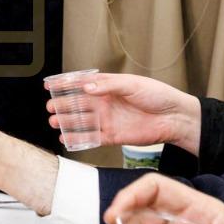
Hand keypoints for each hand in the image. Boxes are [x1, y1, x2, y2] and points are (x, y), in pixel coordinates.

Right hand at [45, 73, 200, 153]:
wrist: (174, 118)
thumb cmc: (158, 96)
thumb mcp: (132, 84)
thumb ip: (108, 85)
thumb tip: (87, 87)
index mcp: (109, 87)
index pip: (83, 84)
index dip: (66, 84)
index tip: (50, 84)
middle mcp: (106, 103)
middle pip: (78, 104)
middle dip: (62, 105)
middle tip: (50, 107)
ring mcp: (108, 120)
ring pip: (82, 121)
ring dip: (67, 122)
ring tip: (53, 122)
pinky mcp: (113, 136)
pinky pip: (92, 138)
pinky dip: (79, 138)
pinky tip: (67, 138)